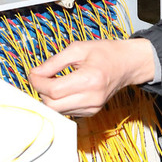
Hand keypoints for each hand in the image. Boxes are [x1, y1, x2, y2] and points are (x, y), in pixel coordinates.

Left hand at [28, 38, 156, 116]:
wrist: (127, 64)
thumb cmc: (105, 53)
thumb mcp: (77, 48)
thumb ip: (54, 62)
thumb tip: (35, 73)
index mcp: (90, 79)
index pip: (54, 90)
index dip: (38, 82)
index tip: (34, 74)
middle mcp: (92, 98)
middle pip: (53, 105)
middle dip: (42, 91)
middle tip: (41, 77)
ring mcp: (93, 107)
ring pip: (58, 111)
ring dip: (50, 97)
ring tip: (55, 80)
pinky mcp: (92, 112)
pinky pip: (67, 111)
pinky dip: (60, 101)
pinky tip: (65, 88)